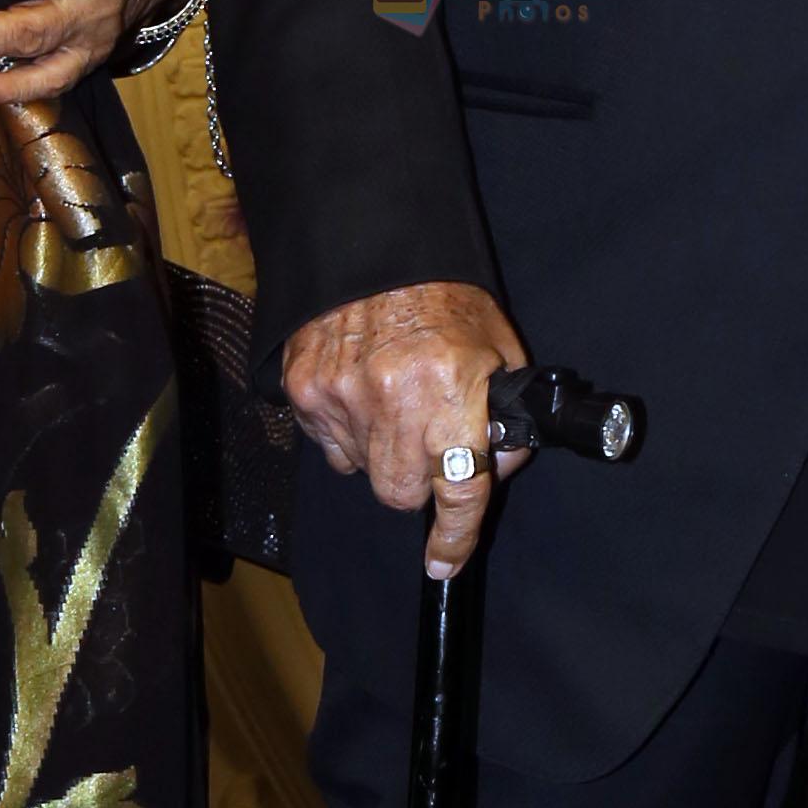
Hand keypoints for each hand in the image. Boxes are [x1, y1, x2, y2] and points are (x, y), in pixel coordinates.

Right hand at [279, 280, 529, 576]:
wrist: (374, 245)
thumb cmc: (443, 296)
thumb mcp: (496, 348)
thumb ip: (502, 413)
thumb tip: (496, 465)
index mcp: (450, 391)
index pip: (459, 486)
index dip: (455, 535)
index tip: (445, 562)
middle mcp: (393, 401)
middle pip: (398, 493)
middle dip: (415, 482)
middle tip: (425, 440)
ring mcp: (341, 398)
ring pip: (361, 472)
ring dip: (380, 453)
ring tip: (392, 400)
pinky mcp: (304, 391)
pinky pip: (328, 444)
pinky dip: (346, 432)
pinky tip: (361, 392)